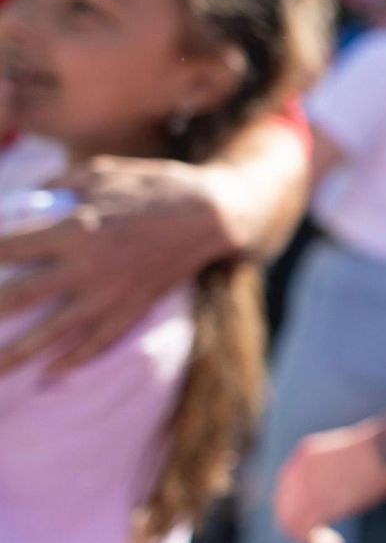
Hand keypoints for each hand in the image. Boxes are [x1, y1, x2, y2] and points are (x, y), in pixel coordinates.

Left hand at [0, 157, 231, 373]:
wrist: (209, 215)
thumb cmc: (151, 185)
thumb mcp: (100, 171)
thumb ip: (57, 186)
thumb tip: (24, 199)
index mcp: (72, 228)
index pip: (7, 248)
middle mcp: (86, 266)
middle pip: (19, 297)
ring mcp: (111, 293)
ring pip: (53, 332)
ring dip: (17, 354)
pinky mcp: (134, 308)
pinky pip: (98, 342)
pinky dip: (73, 359)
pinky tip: (50, 371)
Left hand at [275, 419, 385, 542]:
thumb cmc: (383, 450)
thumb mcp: (352, 456)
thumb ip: (339, 472)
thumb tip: (348, 489)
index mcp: (304, 456)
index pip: (289, 490)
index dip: (300, 509)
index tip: (320, 523)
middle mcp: (296, 471)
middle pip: (286, 509)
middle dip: (302, 528)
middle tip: (324, 542)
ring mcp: (302, 488)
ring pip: (291, 524)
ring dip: (309, 541)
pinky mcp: (315, 504)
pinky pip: (304, 533)